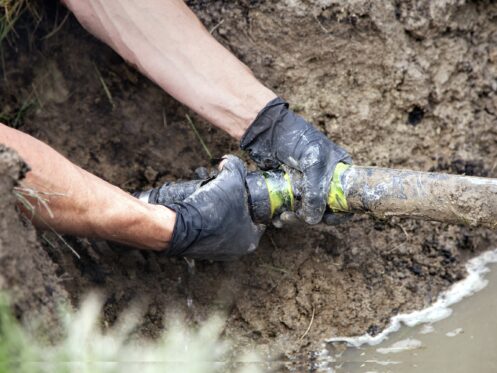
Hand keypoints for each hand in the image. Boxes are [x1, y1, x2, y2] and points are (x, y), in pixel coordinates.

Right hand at [149, 156, 263, 259]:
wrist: (177, 227)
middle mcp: (235, 249)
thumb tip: (229, 161)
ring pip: (223, 223)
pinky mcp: (199, 249)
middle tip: (225, 189)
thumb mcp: (231, 180)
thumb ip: (235, 166)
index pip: (259, 217)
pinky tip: (199, 205)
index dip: (253, 199)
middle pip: (240, 218)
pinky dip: (205, 217)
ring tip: (210, 194)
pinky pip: (207, 229)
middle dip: (233, 201)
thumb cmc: (210, 210)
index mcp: (250, 239)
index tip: (245, 189)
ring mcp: (216, 251)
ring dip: (218, 208)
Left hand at [240, 97, 351, 224]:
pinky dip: (285, 216)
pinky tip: (276, 218)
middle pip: (325, 211)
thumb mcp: (314, 162)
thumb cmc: (296, 139)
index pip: (347, 200)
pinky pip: (291, 209)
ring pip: (306, 212)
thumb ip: (316, 191)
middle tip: (293, 217)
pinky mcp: (289, 189)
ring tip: (282, 218)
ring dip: (296, 219)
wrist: (266, 130)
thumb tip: (313, 220)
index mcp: (340, 172)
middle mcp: (325, 181)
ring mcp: (306, 186)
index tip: (326, 220)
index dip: (339, 214)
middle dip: (310, 218)